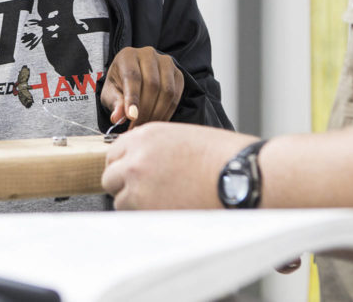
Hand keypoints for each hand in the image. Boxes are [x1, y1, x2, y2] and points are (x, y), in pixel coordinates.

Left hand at [100, 46, 183, 128]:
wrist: (135, 77)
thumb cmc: (120, 84)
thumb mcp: (111, 93)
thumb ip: (115, 103)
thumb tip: (117, 117)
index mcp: (128, 55)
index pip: (132, 76)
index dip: (133, 98)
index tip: (132, 117)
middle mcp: (148, 54)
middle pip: (152, 84)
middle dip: (145, 110)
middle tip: (137, 128)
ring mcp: (166, 62)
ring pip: (166, 91)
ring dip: (157, 113)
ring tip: (146, 125)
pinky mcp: (178, 74)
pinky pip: (176, 95)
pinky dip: (167, 112)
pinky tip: (157, 120)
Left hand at [102, 122, 257, 209]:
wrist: (242, 177)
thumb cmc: (225, 158)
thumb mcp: (184, 138)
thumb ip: (158, 149)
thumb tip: (147, 163)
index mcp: (147, 135)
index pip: (115, 152)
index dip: (125, 165)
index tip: (134, 173)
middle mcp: (137, 157)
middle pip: (110, 175)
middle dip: (124, 184)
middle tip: (146, 191)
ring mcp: (138, 183)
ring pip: (119, 199)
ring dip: (135, 203)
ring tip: (164, 202)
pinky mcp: (146, 208)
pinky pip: (133, 216)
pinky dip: (146, 217)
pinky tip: (168, 211)